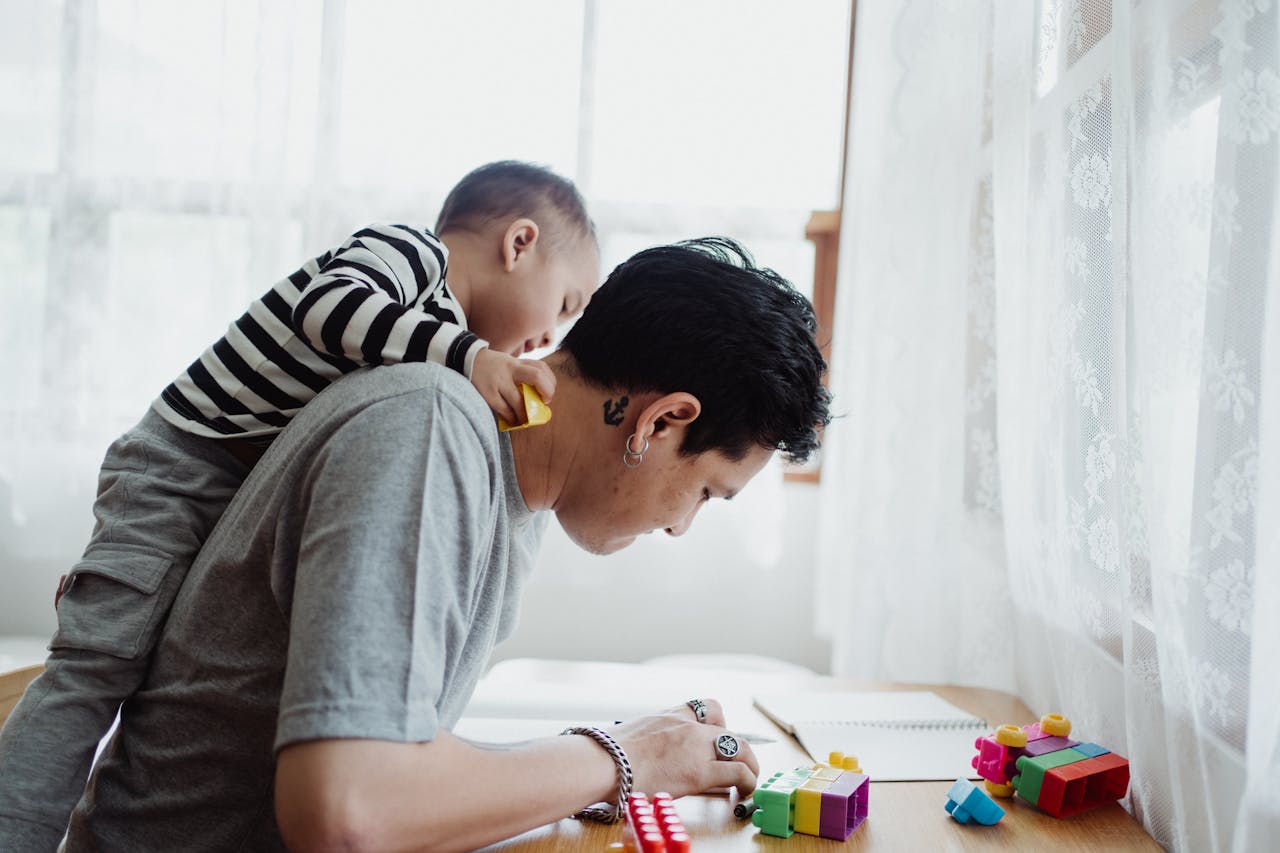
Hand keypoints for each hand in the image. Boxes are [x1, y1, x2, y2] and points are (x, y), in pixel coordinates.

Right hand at [471, 348, 554, 425]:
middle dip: (547, 392)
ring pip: (519, 400)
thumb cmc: (492, 366)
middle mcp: (510, 368)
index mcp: (517, 362)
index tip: (547, 395)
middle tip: (544, 403)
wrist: (466, 358)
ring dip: (526, 414)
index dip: (550, 382)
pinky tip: (512, 420)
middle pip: (537, 377)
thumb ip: (521, 374)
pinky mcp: (488, 392)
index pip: (541, 367)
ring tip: (525, 420)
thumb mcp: (508, 363)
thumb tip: (537, 397)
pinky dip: (511, 417)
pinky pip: (504, 409)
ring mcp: (499, 380)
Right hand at [610, 699, 758, 797]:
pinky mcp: (700, 771)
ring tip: (749, 779)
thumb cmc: (604, 755)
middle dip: (737, 748)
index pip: (706, 708)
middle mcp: (686, 726)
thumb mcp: (630, 736)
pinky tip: (745, 790)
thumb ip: (647, 741)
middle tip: (737, 764)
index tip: (718, 739)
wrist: (602, 762)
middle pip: (728, 729)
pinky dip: (748, 780)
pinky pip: (737, 771)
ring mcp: (695, 746)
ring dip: (749, 764)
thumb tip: (646, 756)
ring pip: (740, 747)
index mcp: (668, 716)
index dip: (718, 724)